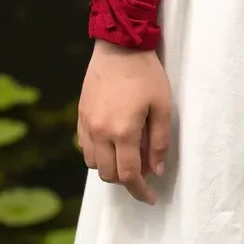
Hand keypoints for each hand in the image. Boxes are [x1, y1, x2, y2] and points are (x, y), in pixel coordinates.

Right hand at [77, 42, 171, 203]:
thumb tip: (155, 170)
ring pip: (93, 164)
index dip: (140, 191)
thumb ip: (159, 142)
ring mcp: (87, 124)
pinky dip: (97, 155)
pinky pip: (84, 147)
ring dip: (110, 169)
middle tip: (144, 177)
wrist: (119, 46)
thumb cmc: (146, 74)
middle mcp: (100, 132)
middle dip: (127, 182)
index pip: (129, 175)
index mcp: (123, 131)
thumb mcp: (162, 107)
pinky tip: (112, 146)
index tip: (151, 197)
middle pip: (109, 174)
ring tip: (128, 159)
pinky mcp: (81, 115)